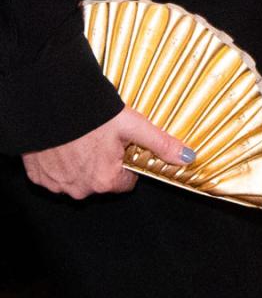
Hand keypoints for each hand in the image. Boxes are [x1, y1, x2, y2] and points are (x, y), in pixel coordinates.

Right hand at [21, 107, 193, 199]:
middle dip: (105, 163)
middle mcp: (81, 190)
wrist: (51, 107)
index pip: (126, 182)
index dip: (127, 162)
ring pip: (78, 179)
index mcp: (105, 181)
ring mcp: (57, 185)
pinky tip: (65, 144)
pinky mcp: (39, 178)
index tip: (124, 146)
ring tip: (84, 139)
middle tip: (103, 138)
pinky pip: (56, 175)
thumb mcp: (134, 126)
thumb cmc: (93, 117)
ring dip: (82, 164)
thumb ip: (161, 144)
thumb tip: (187, 157)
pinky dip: (61, 163)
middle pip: (102, 181)